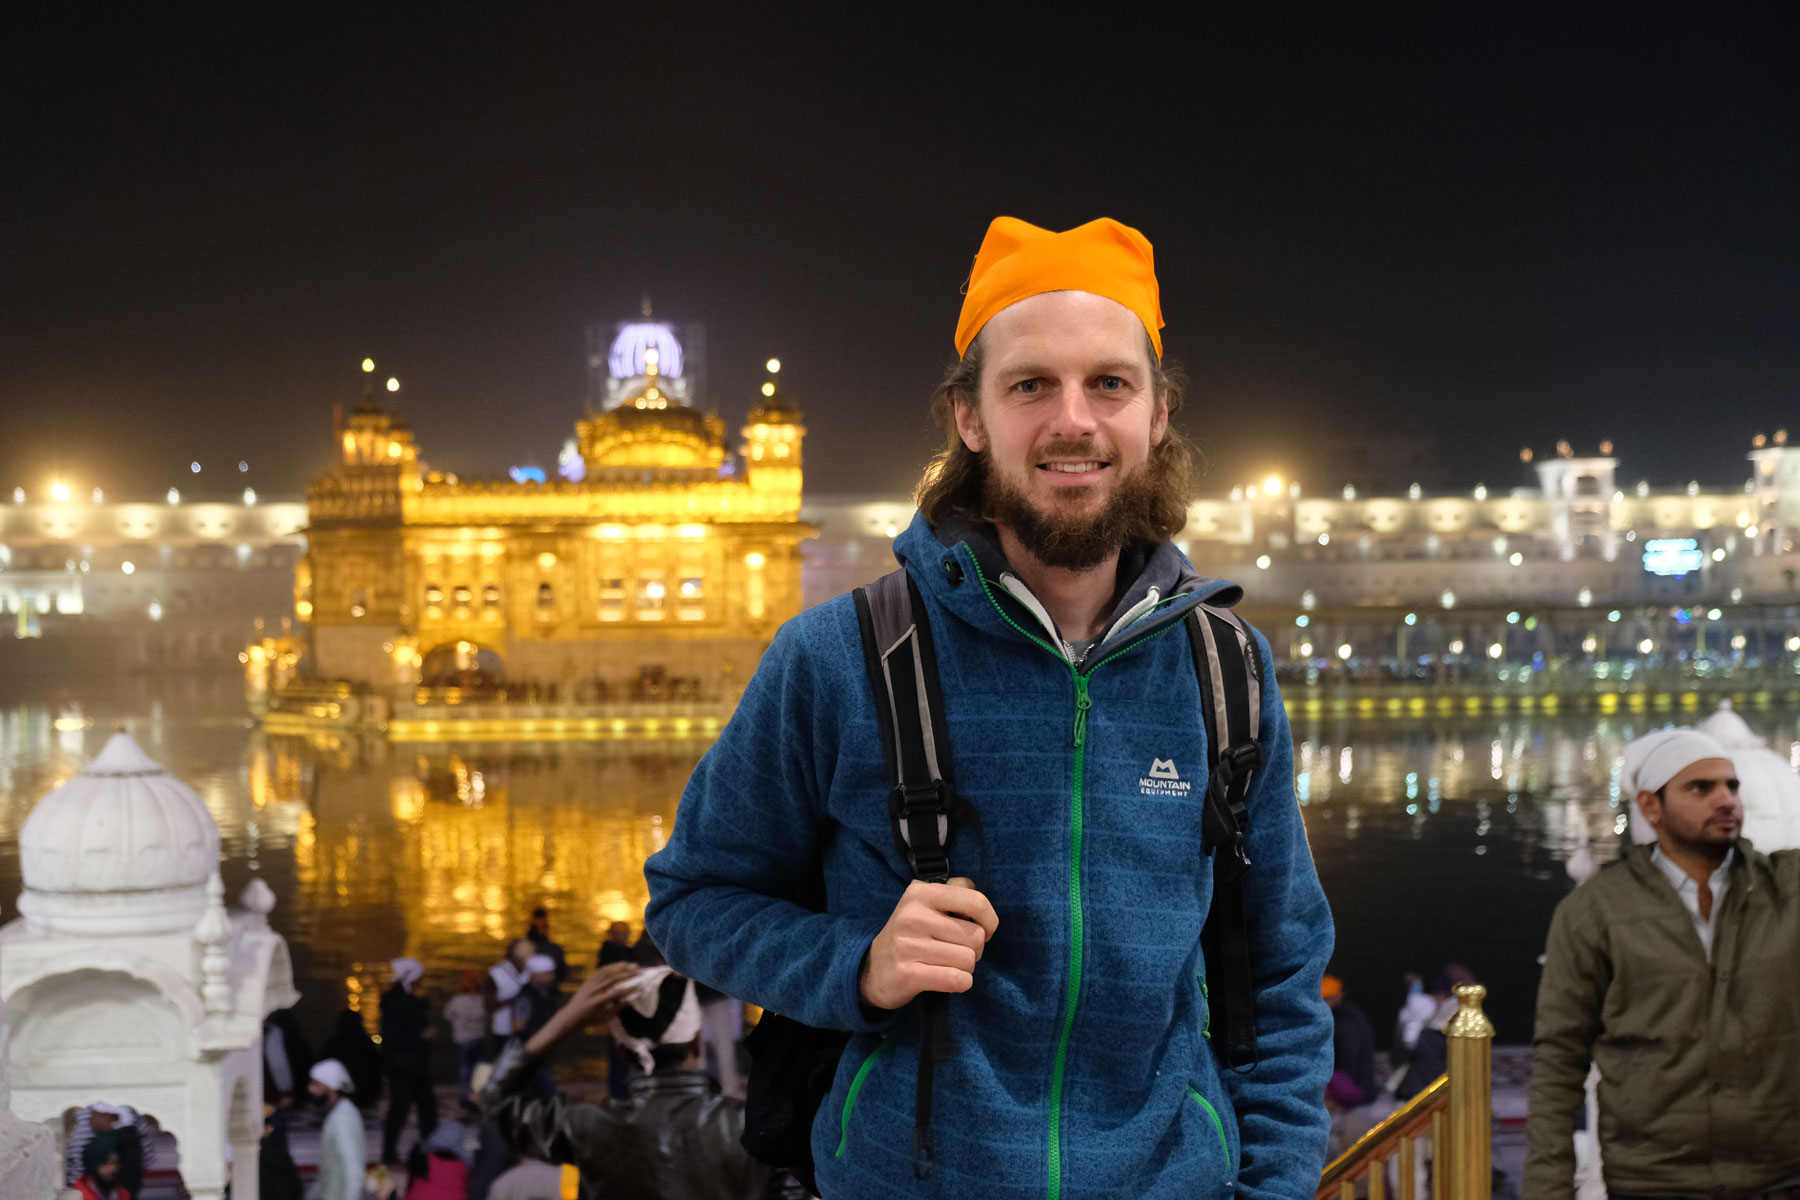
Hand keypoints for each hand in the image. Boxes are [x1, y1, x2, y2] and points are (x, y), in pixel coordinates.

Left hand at [525, 962, 642, 1056]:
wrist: (571, 1016)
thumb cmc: (589, 1020)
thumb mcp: (604, 1018)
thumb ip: (618, 1008)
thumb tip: (631, 1000)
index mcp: (598, 1002)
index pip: (616, 993)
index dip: (629, 988)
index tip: (640, 985)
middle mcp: (594, 990)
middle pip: (614, 978)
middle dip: (628, 974)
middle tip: (640, 971)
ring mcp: (590, 983)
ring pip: (608, 971)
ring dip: (622, 967)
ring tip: (633, 965)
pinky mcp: (588, 980)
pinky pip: (601, 970)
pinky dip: (612, 966)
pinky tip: (620, 965)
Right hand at [859, 877, 997, 1009]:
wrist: (872, 968)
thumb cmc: (912, 936)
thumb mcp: (927, 905)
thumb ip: (957, 897)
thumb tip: (985, 911)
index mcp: (921, 893)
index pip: (976, 902)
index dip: (990, 921)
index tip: (983, 931)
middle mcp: (913, 915)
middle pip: (976, 936)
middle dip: (975, 949)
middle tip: (957, 951)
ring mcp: (908, 945)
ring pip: (968, 960)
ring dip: (966, 968)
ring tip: (948, 964)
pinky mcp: (908, 974)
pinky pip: (956, 979)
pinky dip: (960, 983)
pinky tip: (947, 978)